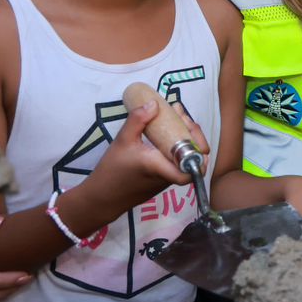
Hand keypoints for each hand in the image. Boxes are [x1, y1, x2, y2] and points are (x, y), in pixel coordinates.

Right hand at [84, 99, 187, 217]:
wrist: (101, 197)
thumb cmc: (112, 169)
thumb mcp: (122, 140)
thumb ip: (138, 120)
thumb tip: (155, 104)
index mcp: (161, 167)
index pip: (193, 169)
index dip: (200, 151)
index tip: (190, 129)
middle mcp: (168, 176)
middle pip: (194, 159)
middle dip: (193, 135)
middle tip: (182, 116)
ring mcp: (166, 180)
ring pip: (186, 160)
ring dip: (186, 140)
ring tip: (176, 119)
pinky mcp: (160, 181)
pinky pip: (176, 162)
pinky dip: (176, 147)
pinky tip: (166, 133)